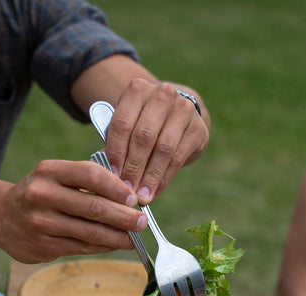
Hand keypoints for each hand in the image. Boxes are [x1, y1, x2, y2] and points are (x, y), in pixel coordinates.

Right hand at [0, 159, 147, 262]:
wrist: (1, 216)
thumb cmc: (41, 194)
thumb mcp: (57, 176)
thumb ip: (88, 181)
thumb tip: (130, 195)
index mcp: (49, 171)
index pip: (90, 174)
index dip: (116, 187)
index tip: (135, 199)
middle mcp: (42, 195)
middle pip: (93, 206)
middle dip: (123, 216)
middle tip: (142, 222)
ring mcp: (41, 222)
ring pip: (89, 231)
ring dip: (117, 237)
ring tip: (134, 238)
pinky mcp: (43, 245)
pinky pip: (81, 247)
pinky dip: (103, 246)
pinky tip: (116, 244)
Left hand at [105, 79, 209, 202]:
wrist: (176, 114)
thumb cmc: (143, 123)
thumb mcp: (128, 126)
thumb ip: (117, 145)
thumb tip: (107, 173)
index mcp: (137, 90)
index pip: (123, 123)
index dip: (116, 152)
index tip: (112, 177)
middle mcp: (162, 94)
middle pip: (144, 137)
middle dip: (134, 168)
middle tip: (127, 192)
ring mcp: (184, 109)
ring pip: (163, 149)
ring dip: (150, 177)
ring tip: (142, 196)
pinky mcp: (198, 128)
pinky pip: (178, 158)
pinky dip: (164, 178)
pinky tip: (155, 191)